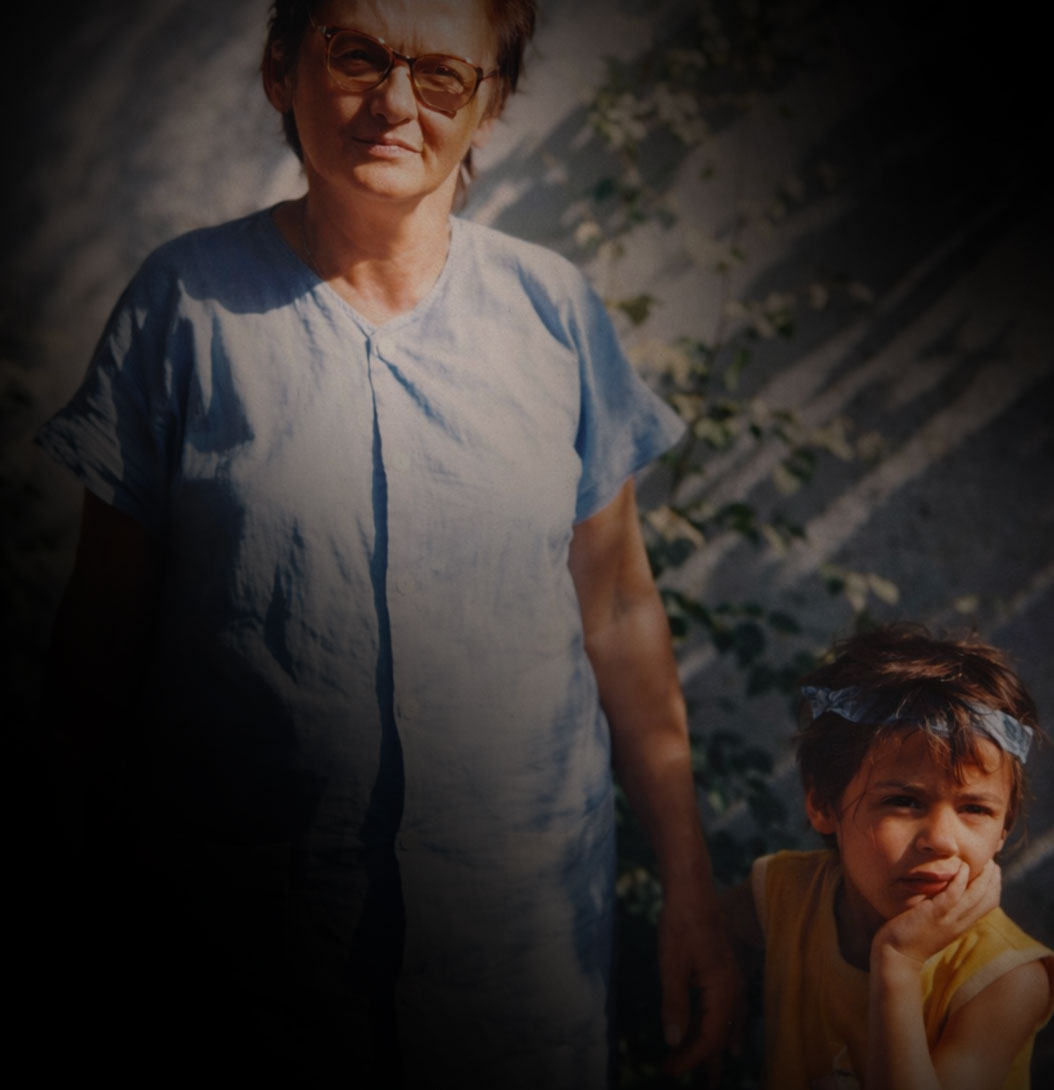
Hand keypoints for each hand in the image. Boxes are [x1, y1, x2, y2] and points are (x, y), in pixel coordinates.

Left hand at [659, 896, 745, 1079]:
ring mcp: (733, 978)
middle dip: (708, 1061)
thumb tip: (674, 1041)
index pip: (709, 1038)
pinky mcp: (727, 968)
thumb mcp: (671, 965)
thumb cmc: (681, 923)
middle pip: (723, 1034)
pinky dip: (726, 1025)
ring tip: (716, 1070)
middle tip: (703, 1087)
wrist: (693, 888)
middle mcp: (734, 988)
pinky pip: (731, 1007)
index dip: (691, 1058)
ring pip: (729, 1022)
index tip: (670, 1070)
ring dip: (718, 1046)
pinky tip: (728, 1032)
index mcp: (722, 990)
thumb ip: (674, 1005)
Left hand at [872, 859, 1000, 967]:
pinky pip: (952, 896)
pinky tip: (963, 867)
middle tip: (993, 862)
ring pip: (975, 897)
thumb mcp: (936, 923)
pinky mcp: (934, 914)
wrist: (897, 955)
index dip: (994, 887)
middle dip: (993, 879)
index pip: (988, 905)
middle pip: (986, 900)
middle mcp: (959, 922)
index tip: (994, 871)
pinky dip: (960, 881)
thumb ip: (945, 911)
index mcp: (961, 924)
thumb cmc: (912, 937)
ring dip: (983, 878)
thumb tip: (949, 895)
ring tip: (987, 862)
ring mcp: (948, 919)